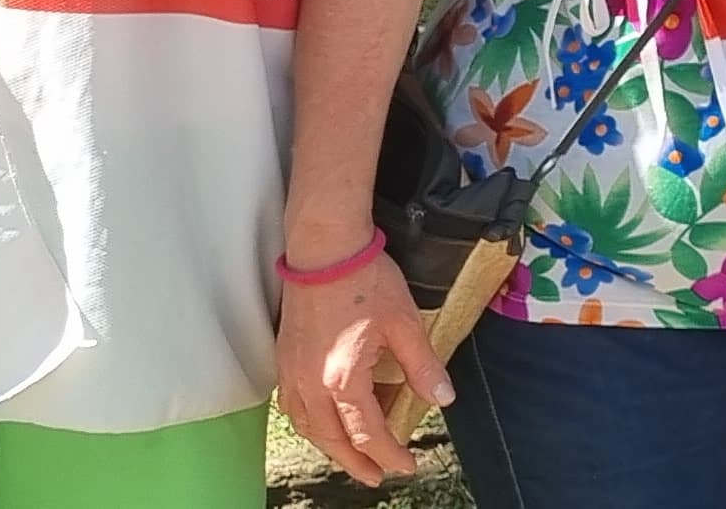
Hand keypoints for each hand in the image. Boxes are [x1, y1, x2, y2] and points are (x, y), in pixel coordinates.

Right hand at [275, 253, 451, 485]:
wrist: (324, 250)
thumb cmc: (366, 281)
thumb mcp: (406, 324)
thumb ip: (422, 367)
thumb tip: (442, 399)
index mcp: (343, 379)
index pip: (367, 433)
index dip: (389, 454)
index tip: (407, 465)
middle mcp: (311, 385)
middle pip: (332, 440)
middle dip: (357, 463)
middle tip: (379, 476)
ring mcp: (292, 374)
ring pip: (309, 428)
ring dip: (331, 447)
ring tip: (354, 457)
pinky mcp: (284, 360)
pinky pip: (293, 408)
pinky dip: (311, 424)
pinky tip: (324, 423)